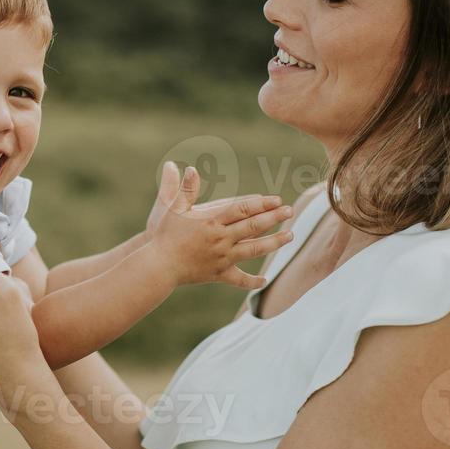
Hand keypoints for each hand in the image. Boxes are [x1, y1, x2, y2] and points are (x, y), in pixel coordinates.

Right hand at [147, 166, 294, 288]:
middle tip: (290, 211)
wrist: (159, 266)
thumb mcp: (173, 208)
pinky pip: (239, 279)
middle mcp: (221, 239)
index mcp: (211, 221)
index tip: (276, 199)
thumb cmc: (164, 235)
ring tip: (290, 236)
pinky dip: (252, 281)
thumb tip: (188, 168)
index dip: (261, 203)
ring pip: (253, 249)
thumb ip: (184, 188)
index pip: (242, 209)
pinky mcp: (219, 274)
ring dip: (274, 242)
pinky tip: (265, 280)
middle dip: (274, 218)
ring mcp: (222, 258)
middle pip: (253, 226)